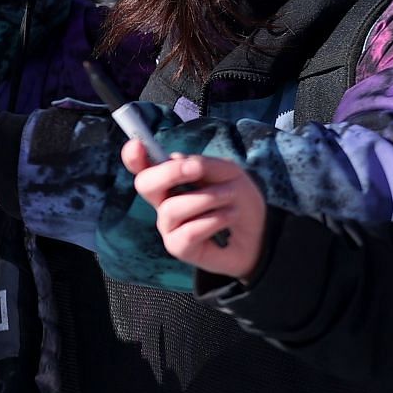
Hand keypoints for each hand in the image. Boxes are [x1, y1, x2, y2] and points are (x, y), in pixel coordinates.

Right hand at [123, 142, 266, 281]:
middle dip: (169, 173)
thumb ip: (204, 164)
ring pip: (172, 208)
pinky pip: (189, 231)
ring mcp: (168, 225)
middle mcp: (162, 201)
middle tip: (196, 169)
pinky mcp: (178, 247)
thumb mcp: (229, 173)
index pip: (140, 167)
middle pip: (144, 184)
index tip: (138, 145)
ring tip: (230, 197)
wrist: (259, 235)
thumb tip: (179, 162)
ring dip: (206, 198)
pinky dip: (214, 220)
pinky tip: (229, 216)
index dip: (133, 156)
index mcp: (169, 180)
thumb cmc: (238, 200)